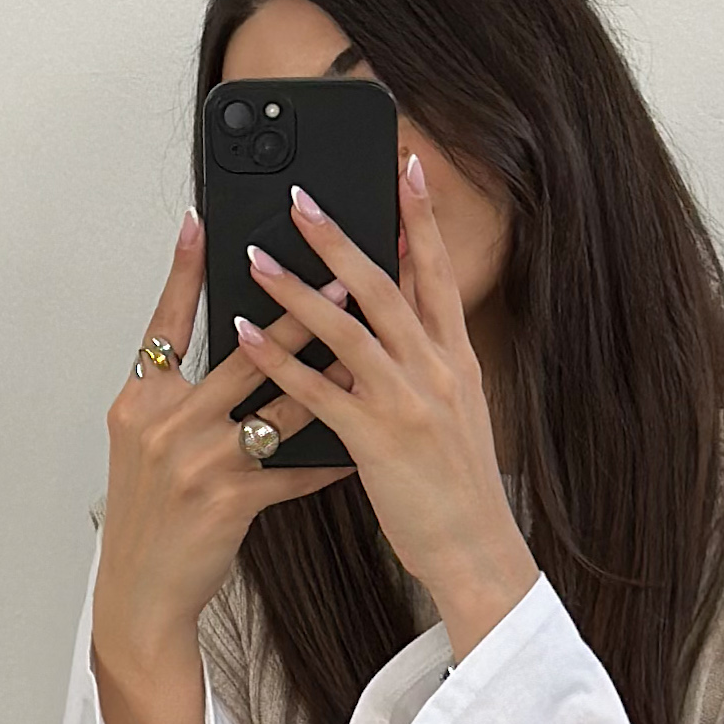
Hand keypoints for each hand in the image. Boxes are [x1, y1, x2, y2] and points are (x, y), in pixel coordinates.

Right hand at [92, 207, 360, 669]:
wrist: (139, 592)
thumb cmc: (149, 519)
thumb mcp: (144, 447)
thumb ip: (176, 399)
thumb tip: (223, 354)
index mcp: (140, 401)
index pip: (164, 321)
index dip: (184, 271)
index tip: (203, 220)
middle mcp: (165, 422)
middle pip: (240, 353)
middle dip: (293, 312)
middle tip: (336, 274)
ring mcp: (197, 460)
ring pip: (277, 404)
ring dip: (328, 375)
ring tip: (367, 346)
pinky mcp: (229, 500)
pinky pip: (292, 470)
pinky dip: (328, 457)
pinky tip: (362, 443)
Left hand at [231, 156, 539, 656]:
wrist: (479, 552)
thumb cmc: (463, 495)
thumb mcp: (460, 418)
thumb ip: (429, 370)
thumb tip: (400, 333)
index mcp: (456, 363)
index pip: (439, 276)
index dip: (422, 220)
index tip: (406, 170)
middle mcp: (434, 372)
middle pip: (385, 286)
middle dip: (341, 236)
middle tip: (302, 196)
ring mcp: (405, 403)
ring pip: (346, 328)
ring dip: (296, 287)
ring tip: (254, 256)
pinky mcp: (375, 439)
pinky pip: (317, 389)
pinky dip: (278, 358)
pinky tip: (244, 333)